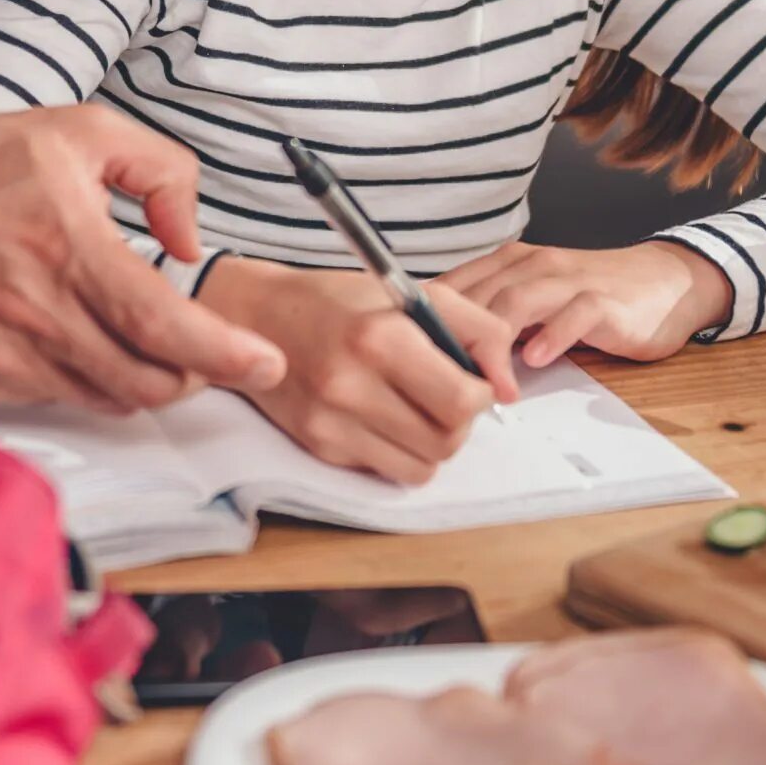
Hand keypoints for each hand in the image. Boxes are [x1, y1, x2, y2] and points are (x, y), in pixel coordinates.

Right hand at [0, 105, 286, 412]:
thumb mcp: (83, 130)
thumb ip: (161, 171)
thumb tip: (190, 241)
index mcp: (69, 246)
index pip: (162, 325)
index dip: (223, 354)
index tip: (263, 364)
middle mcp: (38, 311)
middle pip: (147, 379)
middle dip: (196, 372)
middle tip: (211, 349)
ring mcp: (7, 353)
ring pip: (110, 397)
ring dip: (147, 378)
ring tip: (151, 339)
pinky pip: (63, 396)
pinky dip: (94, 378)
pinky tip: (87, 336)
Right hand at [199, 259, 518, 485]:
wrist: (257, 316)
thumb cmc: (340, 302)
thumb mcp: (414, 294)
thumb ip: (478, 331)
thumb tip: (508, 388)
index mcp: (380, 338)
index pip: (462, 401)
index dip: (479, 395)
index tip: (469, 380)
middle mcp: (351, 385)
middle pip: (446, 442)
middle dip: (458, 423)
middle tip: (444, 396)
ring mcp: (331, 423)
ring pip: (420, 469)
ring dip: (430, 444)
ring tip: (414, 409)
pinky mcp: (318, 447)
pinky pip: (384, 470)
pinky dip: (394, 451)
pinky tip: (378, 416)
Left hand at [438, 240, 730, 365]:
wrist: (663, 282)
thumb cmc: (591, 297)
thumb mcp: (534, 301)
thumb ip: (493, 317)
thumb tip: (437, 352)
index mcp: (509, 264)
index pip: (456, 287)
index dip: (427, 320)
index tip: (402, 354)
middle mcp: (534, 265)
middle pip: (479, 296)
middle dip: (452, 335)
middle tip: (428, 375)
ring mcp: (569, 281)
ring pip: (518, 301)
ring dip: (493, 340)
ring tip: (476, 376)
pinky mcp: (604, 302)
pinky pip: (573, 315)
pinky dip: (551, 336)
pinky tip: (535, 359)